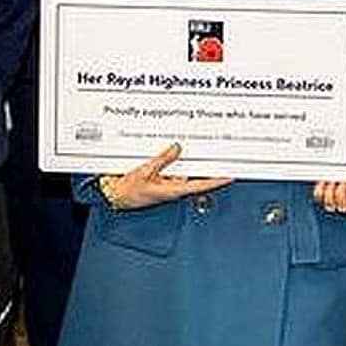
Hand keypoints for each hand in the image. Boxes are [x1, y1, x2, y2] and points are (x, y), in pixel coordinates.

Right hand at [103, 143, 231, 210]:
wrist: (115, 196)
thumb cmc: (128, 191)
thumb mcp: (145, 171)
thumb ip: (163, 159)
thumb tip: (176, 148)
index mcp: (173, 190)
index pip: (200, 186)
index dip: (216, 181)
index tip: (229, 176)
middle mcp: (174, 190)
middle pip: (195, 177)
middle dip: (204, 167)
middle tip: (218, 155)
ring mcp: (169, 187)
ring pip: (185, 173)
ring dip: (187, 164)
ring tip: (186, 152)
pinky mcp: (163, 183)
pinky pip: (174, 172)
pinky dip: (175, 164)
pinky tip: (172, 155)